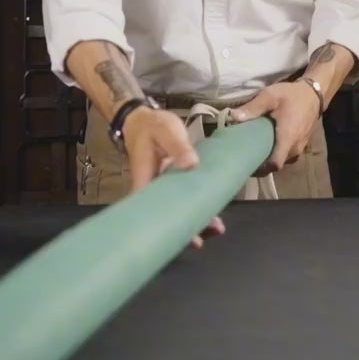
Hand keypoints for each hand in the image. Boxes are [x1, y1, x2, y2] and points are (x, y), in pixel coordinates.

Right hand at [122, 107, 225, 249]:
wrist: (143, 120)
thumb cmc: (151, 126)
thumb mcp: (166, 130)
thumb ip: (178, 146)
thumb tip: (191, 164)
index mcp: (145, 177)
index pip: (150, 207)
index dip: (162, 224)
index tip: (179, 235)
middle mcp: (151, 187)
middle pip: (163, 215)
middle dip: (183, 228)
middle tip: (201, 239)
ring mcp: (161, 187)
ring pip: (174, 209)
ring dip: (193, 219)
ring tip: (215, 228)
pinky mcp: (171, 184)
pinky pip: (182, 199)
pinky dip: (196, 205)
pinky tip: (212, 212)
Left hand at [230, 81, 319, 175]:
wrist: (313, 93)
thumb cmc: (292, 95)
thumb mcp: (270, 96)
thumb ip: (253, 108)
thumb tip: (233, 118)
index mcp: (287, 138)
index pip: (274, 164)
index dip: (260, 169)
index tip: (245, 164)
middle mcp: (295, 147)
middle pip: (276, 165)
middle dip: (261, 164)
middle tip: (244, 156)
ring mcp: (300, 147)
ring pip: (282, 160)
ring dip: (269, 159)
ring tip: (253, 151)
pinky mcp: (301, 144)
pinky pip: (287, 155)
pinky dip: (276, 153)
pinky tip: (266, 145)